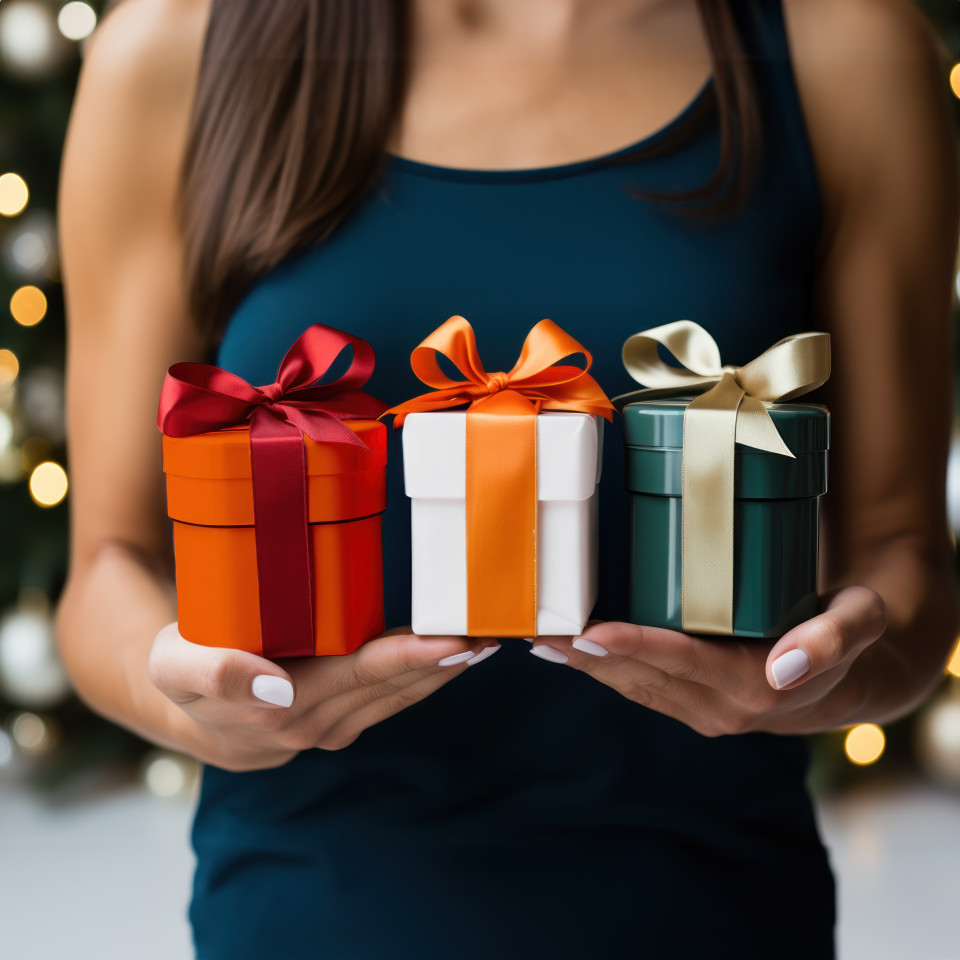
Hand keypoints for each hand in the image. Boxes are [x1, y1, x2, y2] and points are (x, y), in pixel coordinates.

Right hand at [149, 622, 499, 770]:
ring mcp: (334, 726)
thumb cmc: (184, 670)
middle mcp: (319, 723)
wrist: (184, 710)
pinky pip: (391, 697)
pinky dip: (425, 676)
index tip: (452, 640)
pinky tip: (452, 656)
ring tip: (486, 641)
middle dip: (446, 660)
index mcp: (287, 707)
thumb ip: (216, 674)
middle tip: (494, 631)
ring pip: (400, 695)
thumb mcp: (177, 666)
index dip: (411, 658)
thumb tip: (275, 688)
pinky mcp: (341, 718)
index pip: (363, 675)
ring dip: (445, 670)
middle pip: (395, 685)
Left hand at [528, 586, 886, 736]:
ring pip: (630, 685)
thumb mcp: (860, 622)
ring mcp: (700, 712)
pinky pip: (636, 687)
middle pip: (643, 676)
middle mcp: (721, 708)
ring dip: (583, 662)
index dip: (637, 646)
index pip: (684, 662)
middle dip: (588, 652)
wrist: (846, 681)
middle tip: (539, 626)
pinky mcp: (687, 705)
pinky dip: (599, 668)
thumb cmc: (847, 634)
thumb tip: (786, 666)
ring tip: (538, 636)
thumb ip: (834, 636)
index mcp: (756, 686)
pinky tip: (565, 650)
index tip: (592, 631)